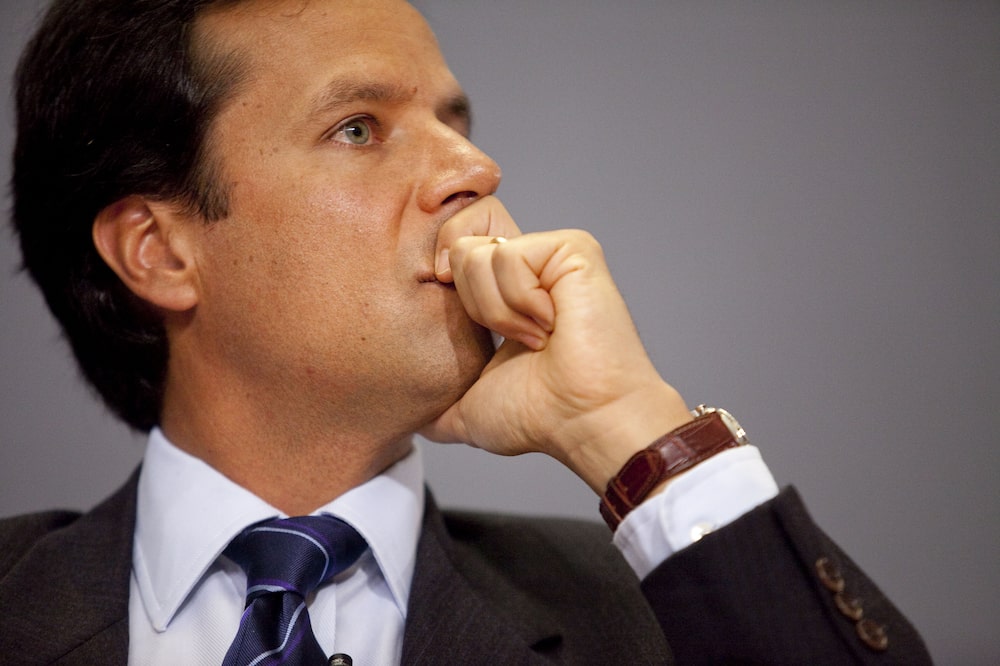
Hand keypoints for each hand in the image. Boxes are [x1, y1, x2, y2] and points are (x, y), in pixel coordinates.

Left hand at [422, 197, 691, 492]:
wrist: (580, 420)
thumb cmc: (538, 418)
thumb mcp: (466, 410)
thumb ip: (434, 405)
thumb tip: (413, 420)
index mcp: (501, 293)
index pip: (451, 253)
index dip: (442, 280)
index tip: (467, 325)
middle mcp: (526, 268)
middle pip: (457, 247)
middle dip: (474, 308)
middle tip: (516, 342)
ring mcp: (549, 255)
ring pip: (477, 255)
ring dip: (500, 312)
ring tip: (538, 337)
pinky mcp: (571, 248)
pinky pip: (508, 256)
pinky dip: (521, 301)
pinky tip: (552, 324)